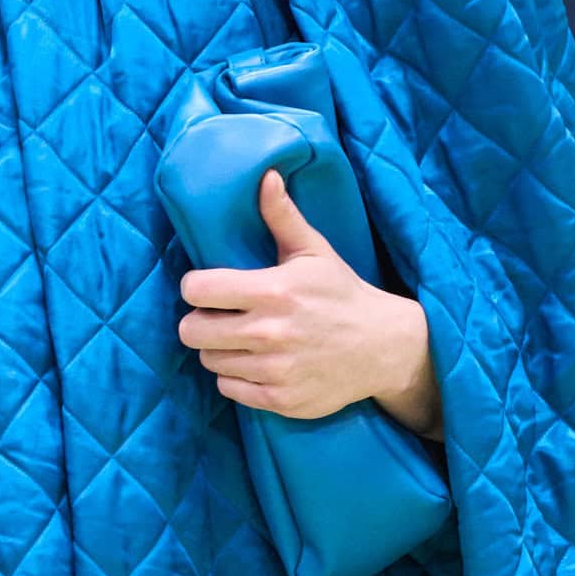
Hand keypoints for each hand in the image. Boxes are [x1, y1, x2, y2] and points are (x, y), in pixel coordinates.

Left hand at [176, 168, 443, 441]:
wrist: (382, 347)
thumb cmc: (341, 293)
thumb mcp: (315, 251)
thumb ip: (282, 217)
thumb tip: (264, 176)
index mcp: (273, 291)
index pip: (197, 291)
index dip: (195, 287)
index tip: (207, 288)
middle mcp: (270, 333)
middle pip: (191, 332)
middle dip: (199, 322)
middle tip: (216, 317)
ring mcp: (274, 369)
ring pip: (208, 361)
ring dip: (217, 350)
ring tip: (239, 340)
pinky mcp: (279, 399)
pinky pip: (228, 388)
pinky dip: (235, 377)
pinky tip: (254, 363)